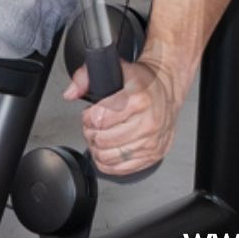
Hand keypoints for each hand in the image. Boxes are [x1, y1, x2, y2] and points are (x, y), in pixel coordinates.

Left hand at [62, 57, 179, 175]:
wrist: (167, 89)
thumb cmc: (143, 81)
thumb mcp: (116, 68)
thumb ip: (86, 76)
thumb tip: (70, 93)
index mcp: (137, 99)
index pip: (99, 119)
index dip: (87, 118)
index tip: (89, 114)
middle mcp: (147, 122)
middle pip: (103, 139)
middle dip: (90, 133)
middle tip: (92, 126)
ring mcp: (152, 141)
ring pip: (110, 157)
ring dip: (97, 149)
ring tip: (98, 138)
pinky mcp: (153, 155)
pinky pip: (122, 169)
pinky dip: (108, 164)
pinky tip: (106, 151)